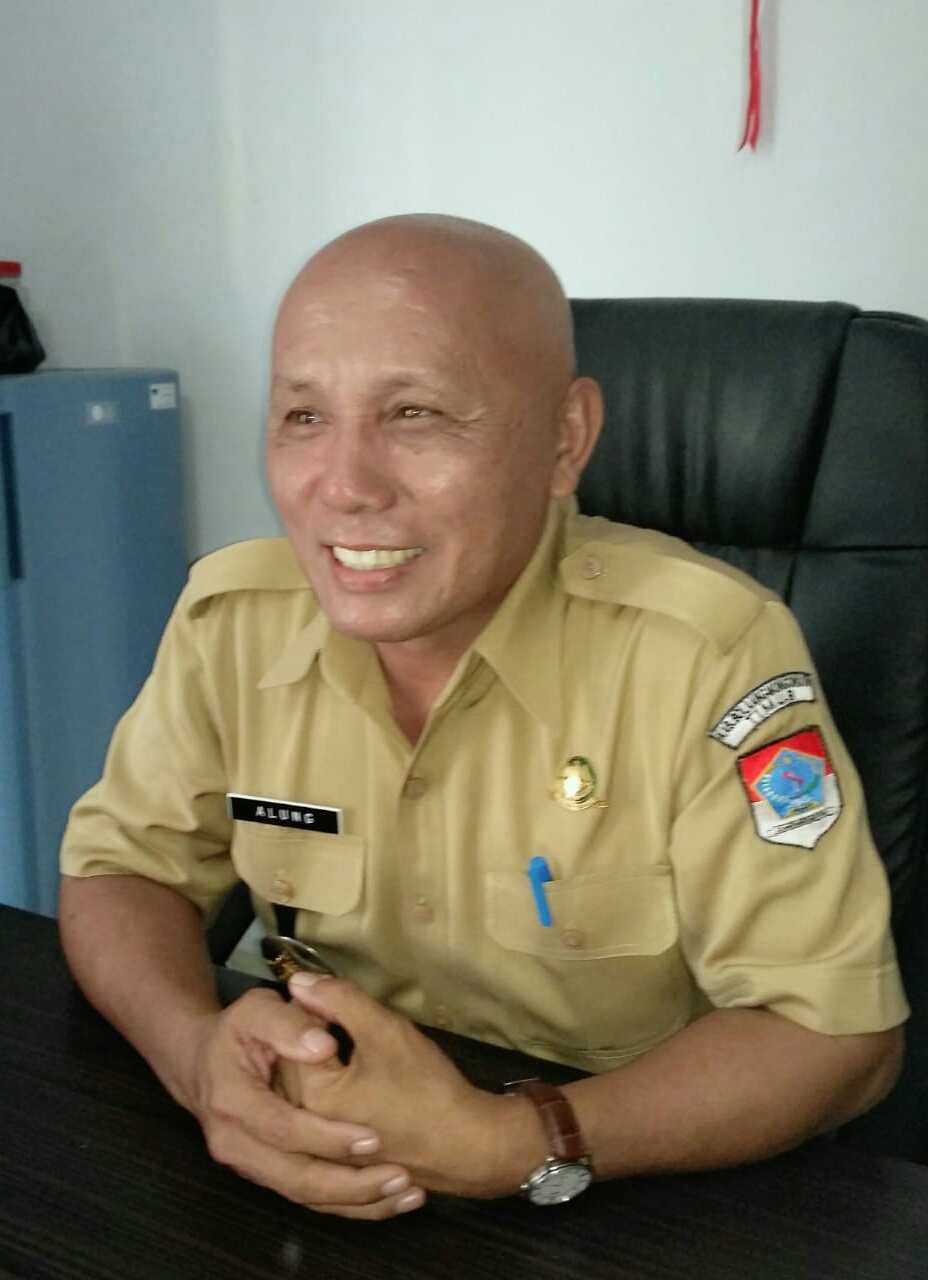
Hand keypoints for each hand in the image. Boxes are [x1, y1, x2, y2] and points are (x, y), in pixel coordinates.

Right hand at [183, 987, 425, 1218]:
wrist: (201, 1064)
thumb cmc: (238, 1031)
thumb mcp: (257, 1009)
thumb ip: (289, 1023)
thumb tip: (323, 1045)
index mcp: (232, 1103)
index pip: (283, 1128)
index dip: (327, 1136)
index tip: (373, 1138)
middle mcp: (235, 1145)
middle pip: (294, 1178)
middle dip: (349, 1184)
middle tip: (400, 1178)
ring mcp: (249, 1166)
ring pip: (304, 1196)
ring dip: (356, 1200)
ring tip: (406, 1194)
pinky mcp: (267, 1175)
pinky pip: (307, 1198)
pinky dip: (348, 1203)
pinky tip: (387, 1199)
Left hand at [284, 975, 534, 1198]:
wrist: (464, 1148)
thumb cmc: (426, 1087)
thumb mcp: (385, 1031)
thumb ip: (340, 1000)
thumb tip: (297, 980)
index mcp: (310, 1093)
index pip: (290, 1033)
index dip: (316, 1009)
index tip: (344, 1007)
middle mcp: (302, 1126)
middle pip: (289, 1063)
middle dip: (313, 1037)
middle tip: (351, 1028)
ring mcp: (317, 1147)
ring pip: (300, 1089)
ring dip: (317, 1065)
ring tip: (354, 1054)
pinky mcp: (332, 1159)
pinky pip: (314, 1118)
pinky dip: (326, 1095)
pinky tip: (355, 1086)